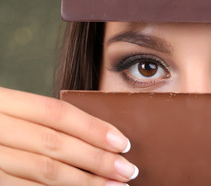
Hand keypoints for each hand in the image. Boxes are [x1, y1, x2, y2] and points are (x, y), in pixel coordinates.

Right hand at [0, 87, 137, 185]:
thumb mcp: (10, 112)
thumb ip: (42, 121)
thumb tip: (96, 136)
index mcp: (2, 102)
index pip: (57, 113)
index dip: (93, 128)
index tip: (124, 143)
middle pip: (55, 144)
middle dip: (96, 160)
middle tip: (128, 170)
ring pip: (44, 172)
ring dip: (85, 182)